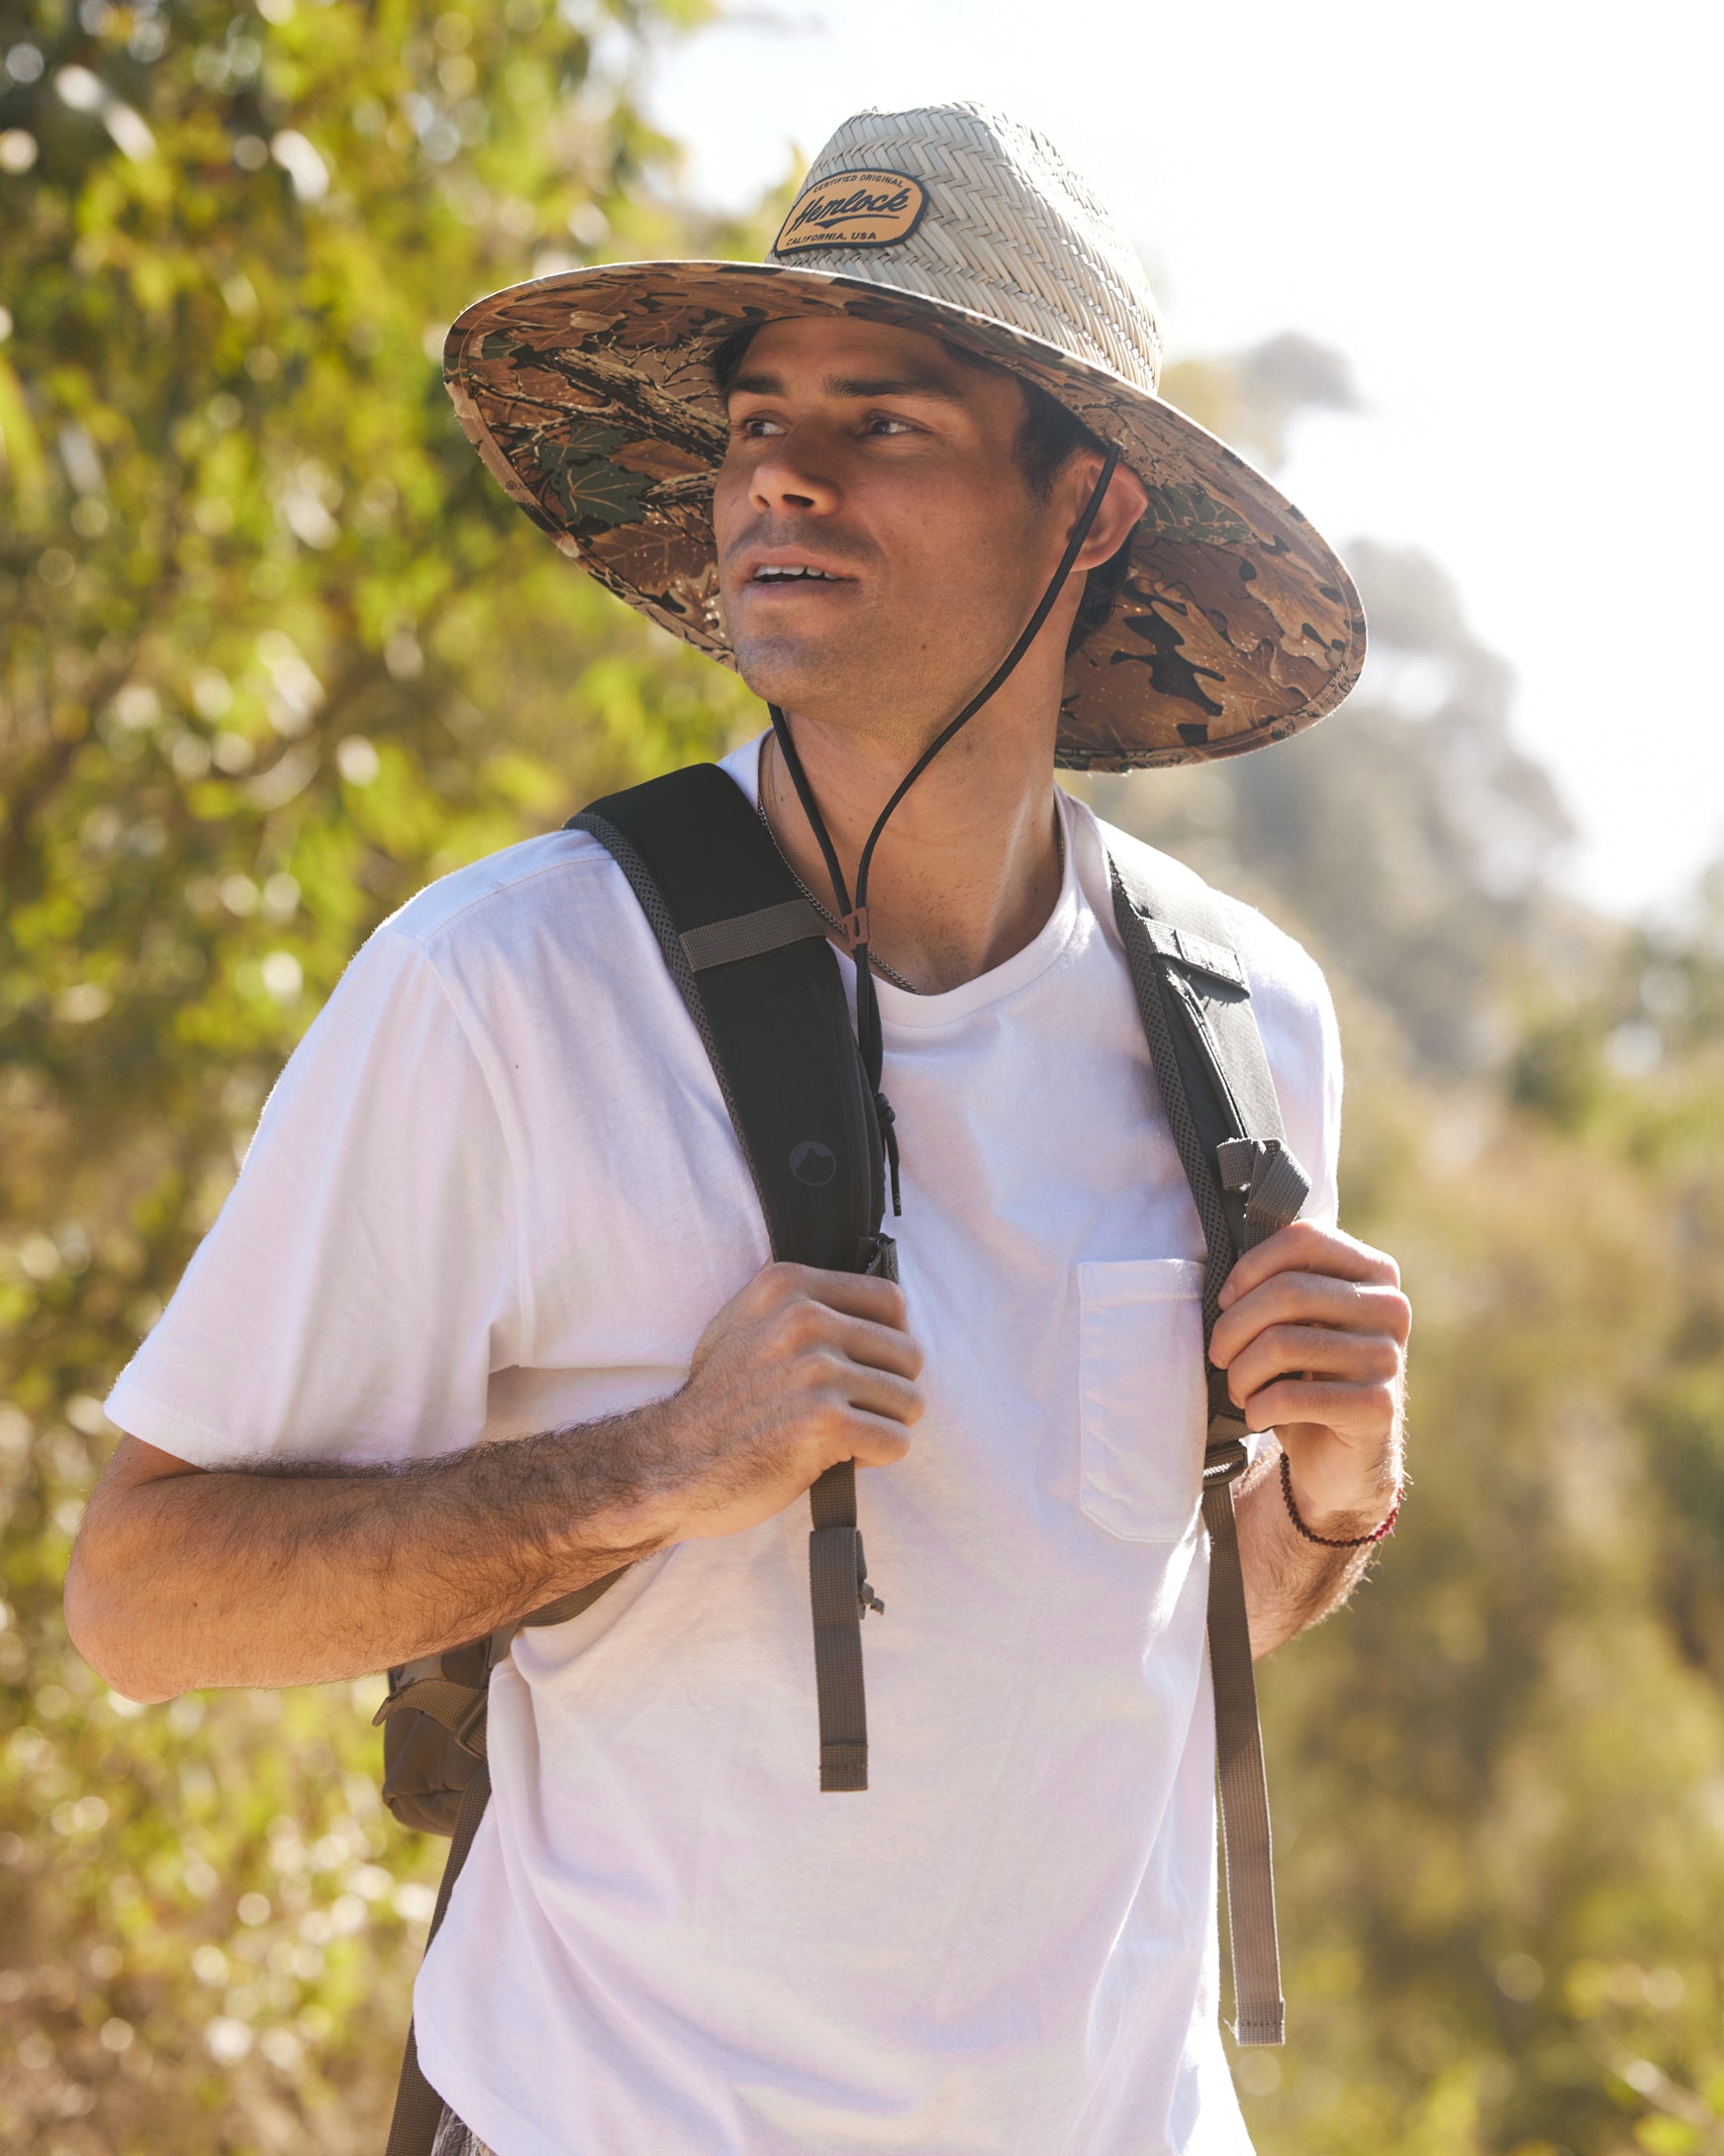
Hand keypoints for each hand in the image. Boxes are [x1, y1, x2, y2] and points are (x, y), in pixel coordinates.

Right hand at [623, 1261, 924, 1545]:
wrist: (672, 1463)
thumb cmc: (715, 1402)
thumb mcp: (742, 1322)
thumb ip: (798, 1303)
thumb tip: (870, 1303)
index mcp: (788, 1286)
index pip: (891, 1302)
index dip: (890, 1341)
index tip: (865, 1368)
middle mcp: (805, 1319)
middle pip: (909, 1353)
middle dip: (890, 1391)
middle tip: (850, 1411)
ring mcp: (816, 1370)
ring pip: (909, 1400)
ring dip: (883, 1427)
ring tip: (841, 1435)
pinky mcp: (826, 1422)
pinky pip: (896, 1441)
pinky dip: (875, 1457)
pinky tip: (838, 1457)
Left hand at [1209, 1221, 1408, 1531]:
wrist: (1341, 1458)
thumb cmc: (1307, 1375)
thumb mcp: (1297, 1321)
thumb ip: (1280, 1284)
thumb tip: (1226, 1272)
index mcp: (1373, 1272)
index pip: (1304, 1239)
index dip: (1251, 1267)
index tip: (1225, 1300)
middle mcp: (1390, 1308)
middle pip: (1288, 1291)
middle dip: (1234, 1327)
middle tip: (1219, 1355)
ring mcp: (1387, 1357)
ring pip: (1282, 1344)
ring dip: (1241, 1373)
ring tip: (1239, 1389)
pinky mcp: (1377, 1407)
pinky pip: (1291, 1395)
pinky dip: (1258, 1408)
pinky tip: (1257, 1415)